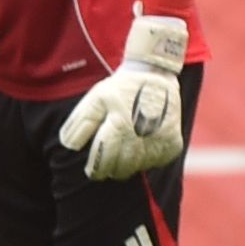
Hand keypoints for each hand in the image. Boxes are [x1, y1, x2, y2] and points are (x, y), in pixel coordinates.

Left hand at [61, 11, 190, 183]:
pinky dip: (147, 161)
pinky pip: (157, 162)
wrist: (156, 73)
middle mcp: (142, 133)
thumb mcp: (96, 98)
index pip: (104, 159)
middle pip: (122, 167)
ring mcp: (161, 139)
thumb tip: (70, 146)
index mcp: (119, 123)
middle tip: (107, 164)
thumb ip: (80, 122)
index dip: (96, 169)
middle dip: (111, 169)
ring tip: (123, 156)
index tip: (91, 172)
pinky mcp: (174, 142)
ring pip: (139, 167)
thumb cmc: (121, 88)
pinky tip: (142, 149)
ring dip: (128, 166)